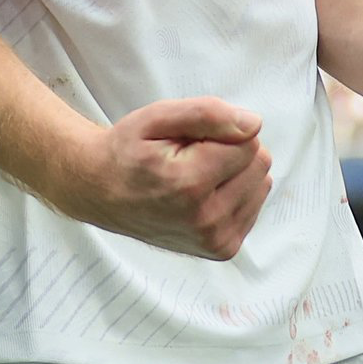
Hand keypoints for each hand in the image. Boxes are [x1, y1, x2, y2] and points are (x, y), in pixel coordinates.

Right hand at [52, 97, 271, 256]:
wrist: (102, 193)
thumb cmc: (128, 151)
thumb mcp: (156, 117)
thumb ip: (206, 114)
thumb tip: (254, 125)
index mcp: (190, 185)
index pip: (248, 142)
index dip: (221, 131)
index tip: (189, 139)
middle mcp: (206, 219)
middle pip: (259, 163)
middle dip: (230, 150)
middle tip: (190, 156)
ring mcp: (215, 240)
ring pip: (261, 183)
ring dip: (233, 172)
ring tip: (194, 174)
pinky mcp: (222, 249)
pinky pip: (254, 204)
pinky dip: (233, 192)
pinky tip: (202, 193)